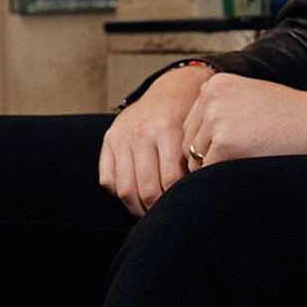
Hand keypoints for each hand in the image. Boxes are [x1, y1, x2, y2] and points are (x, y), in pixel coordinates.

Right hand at [99, 65, 212, 216]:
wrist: (172, 87)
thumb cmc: (192, 116)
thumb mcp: (197, 132)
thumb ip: (195, 161)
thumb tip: (196, 201)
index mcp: (167, 127)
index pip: (171, 180)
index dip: (178, 201)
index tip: (185, 210)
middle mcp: (141, 131)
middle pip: (147, 189)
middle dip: (158, 211)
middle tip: (168, 219)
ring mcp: (122, 136)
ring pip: (125, 189)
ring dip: (138, 209)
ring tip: (151, 215)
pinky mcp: (109, 140)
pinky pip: (109, 179)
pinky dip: (121, 194)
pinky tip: (135, 198)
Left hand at [180, 74, 306, 167]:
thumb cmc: (292, 116)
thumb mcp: (249, 99)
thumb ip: (220, 113)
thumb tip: (193, 149)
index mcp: (214, 85)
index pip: (191, 126)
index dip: (209, 145)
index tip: (235, 152)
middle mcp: (210, 98)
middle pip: (189, 144)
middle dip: (209, 159)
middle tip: (241, 164)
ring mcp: (215, 121)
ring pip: (197, 161)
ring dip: (218, 170)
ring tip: (249, 165)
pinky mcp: (224, 145)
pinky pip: (210, 174)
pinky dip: (225, 180)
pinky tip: (249, 172)